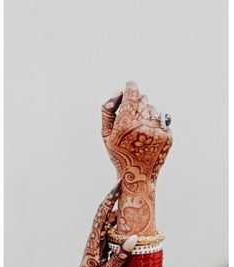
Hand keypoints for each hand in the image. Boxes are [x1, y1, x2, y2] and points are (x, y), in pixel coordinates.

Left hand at [36, 181, 136, 266]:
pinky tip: (126, 216)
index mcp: (94, 241)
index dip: (110, 199)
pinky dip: (118, 218)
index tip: (117, 185)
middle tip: (124, 182)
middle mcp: (95, 236)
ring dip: (116, 206)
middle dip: (113, 196)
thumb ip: (120, 256)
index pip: (102, 214)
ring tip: (128, 196)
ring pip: (107, 218)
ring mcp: (98, 238)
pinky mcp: (101, 242)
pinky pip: (110, 227)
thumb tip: (134, 238)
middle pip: (104, 211)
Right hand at [102, 82, 172, 235]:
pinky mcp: (168, 136)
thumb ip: (108, 110)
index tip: (130, 84)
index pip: (132, 95)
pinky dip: (154, 123)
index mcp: (125, 125)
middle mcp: (142, 126)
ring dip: (146, 113)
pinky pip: (161, 119)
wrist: (138, 175)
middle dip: (137, 102)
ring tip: (140, 130)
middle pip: (143, 99)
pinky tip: (148, 136)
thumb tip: (119, 91)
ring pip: (153, 108)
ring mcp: (157, 131)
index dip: (131, 87)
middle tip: (132, 114)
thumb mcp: (106, 134)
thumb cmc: (119, 154)